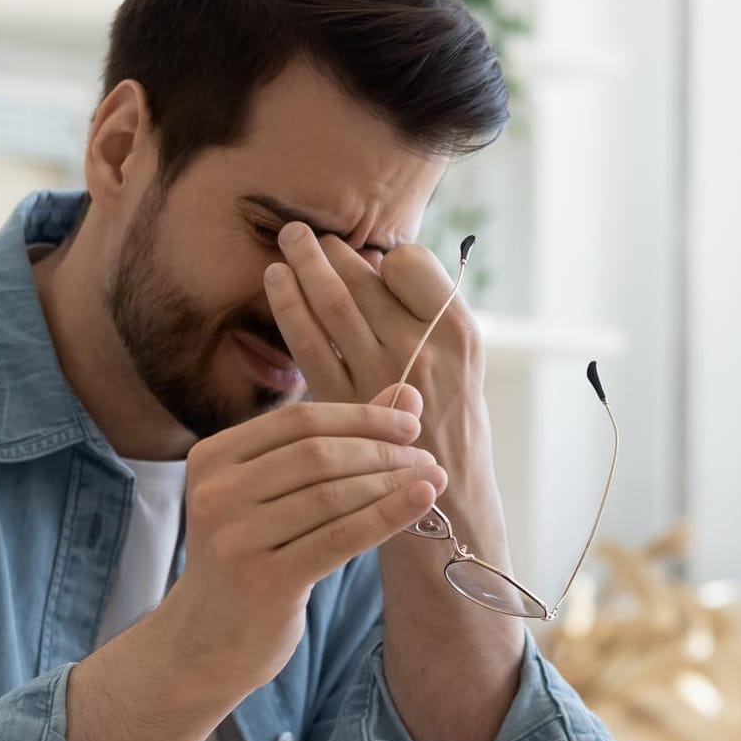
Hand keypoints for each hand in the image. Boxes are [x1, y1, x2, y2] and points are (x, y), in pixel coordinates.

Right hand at [159, 394, 445, 697]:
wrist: (207, 640)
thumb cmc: (251, 557)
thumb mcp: (276, 495)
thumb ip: (332, 442)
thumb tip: (405, 395)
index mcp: (212, 457)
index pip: (299, 420)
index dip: (361, 417)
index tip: (409, 425)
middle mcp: (216, 493)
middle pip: (317, 454)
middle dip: (381, 451)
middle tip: (426, 458)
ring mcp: (235, 538)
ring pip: (332, 495)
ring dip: (391, 484)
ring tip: (432, 481)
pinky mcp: (263, 581)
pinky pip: (339, 538)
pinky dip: (387, 515)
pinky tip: (421, 502)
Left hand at [262, 223, 489, 468]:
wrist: (449, 507)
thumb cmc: (453, 432)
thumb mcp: (464, 369)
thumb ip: (428, 322)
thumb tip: (376, 268)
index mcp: (459, 333)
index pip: (410, 264)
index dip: (385, 257)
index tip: (370, 259)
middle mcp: (422, 349)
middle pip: (365, 278)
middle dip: (330, 249)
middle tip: (304, 232)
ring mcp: (381, 376)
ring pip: (332, 303)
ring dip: (304, 265)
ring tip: (288, 241)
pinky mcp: (344, 403)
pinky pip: (308, 342)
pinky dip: (288, 306)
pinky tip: (276, 283)